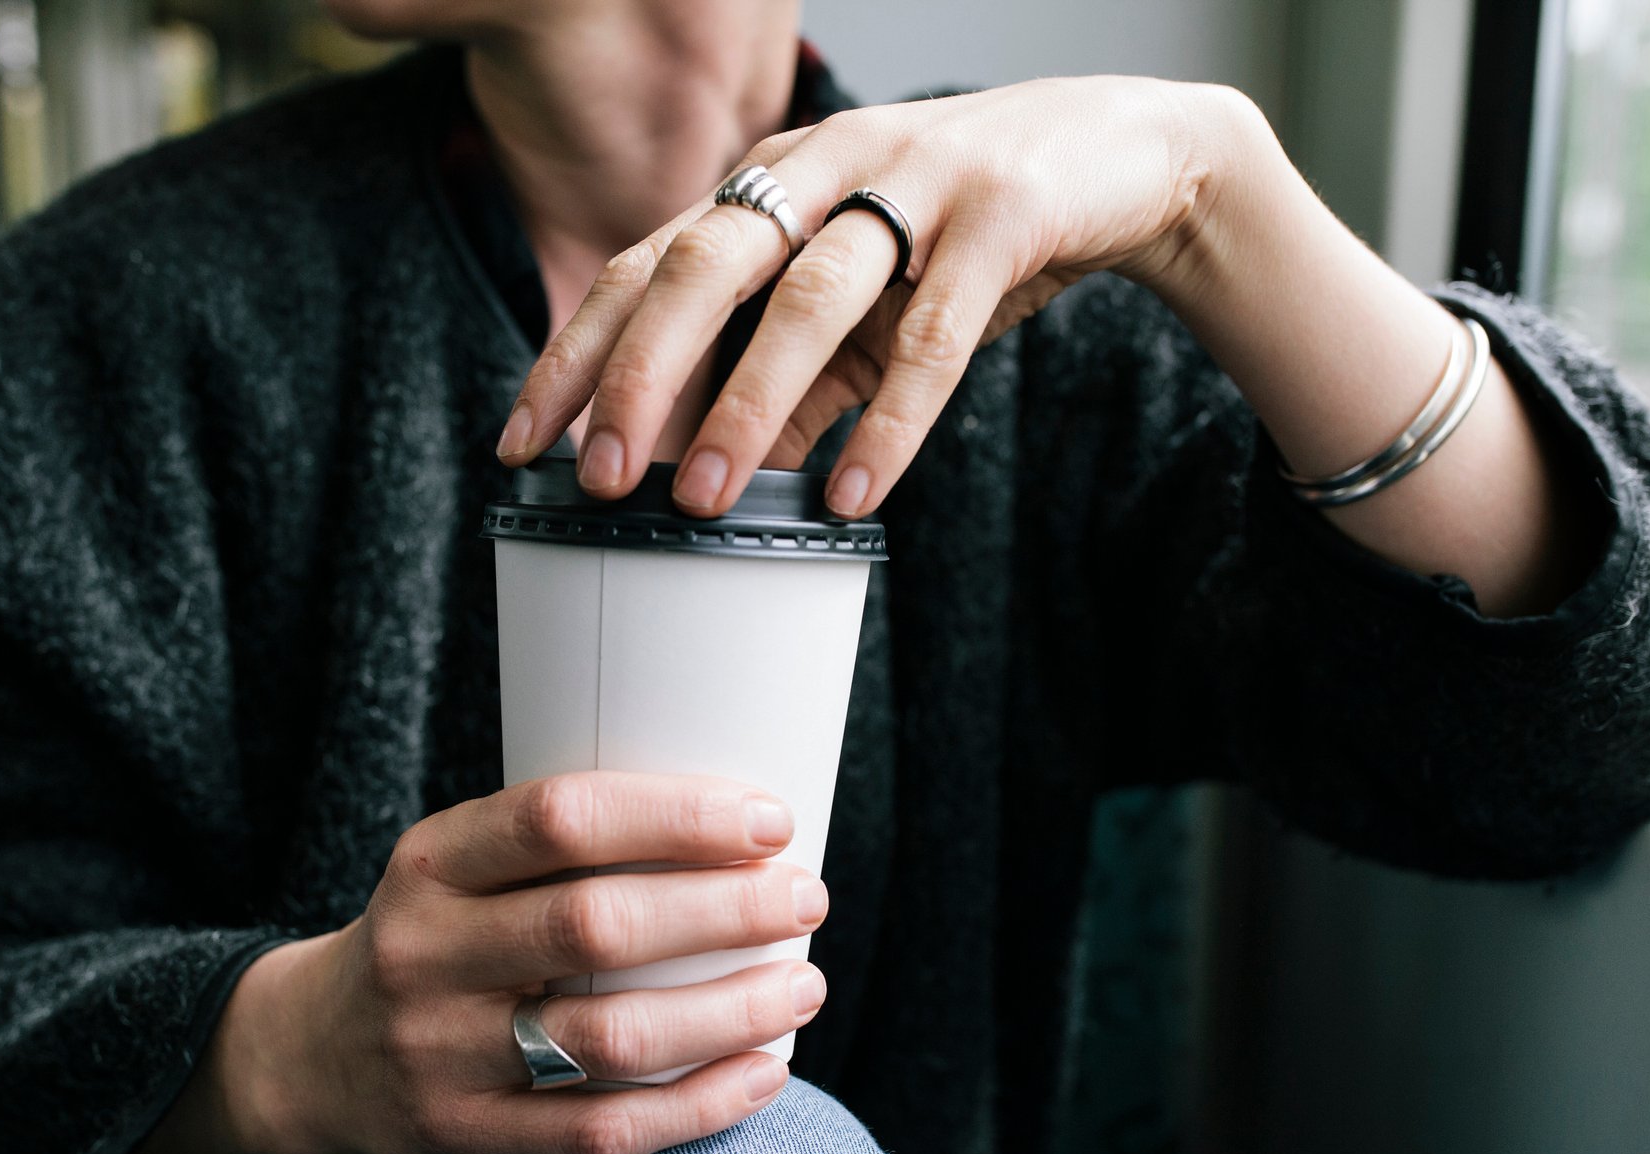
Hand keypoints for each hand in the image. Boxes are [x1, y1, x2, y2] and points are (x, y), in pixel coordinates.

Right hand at [131, 772, 829, 1153]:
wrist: (312, 1052)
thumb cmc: (436, 935)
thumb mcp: (456, 866)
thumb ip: (561, 849)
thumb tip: (739, 831)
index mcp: (429, 864)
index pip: (561, 820)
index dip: (677, 816)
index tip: (768, 819)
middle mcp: (427, 955)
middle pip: (598, 927)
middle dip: (727, 910)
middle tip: (806, 898)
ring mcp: (442, 1055)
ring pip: (611, 1040)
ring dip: (730, 1013)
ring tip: (803, 989)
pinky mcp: (466, 1138)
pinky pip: (601, 1133)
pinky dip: (698, 1106)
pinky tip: (763, 1073)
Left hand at [496, 76, 1264, 519]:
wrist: (1126, 158)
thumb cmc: (964, 234)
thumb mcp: (861, 304)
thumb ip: (789, 380)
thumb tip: (713, 480)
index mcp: (773, 180)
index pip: (647, 264)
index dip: (578, 351)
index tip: (524, 440)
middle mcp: (826, 165)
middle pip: (704, 263)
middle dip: (639, 373)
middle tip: (598, 475)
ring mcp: (915, 180)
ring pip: (809, 294)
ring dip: (749, 401)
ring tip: (705, 499)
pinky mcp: (1003, 215)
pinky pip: (933, 332)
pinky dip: (887, 420)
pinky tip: (849, 494)